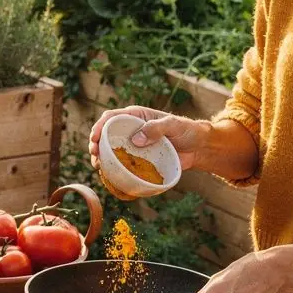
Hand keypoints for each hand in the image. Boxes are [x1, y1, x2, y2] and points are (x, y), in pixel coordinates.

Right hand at [89, 105, 209, 174]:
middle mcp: (131, 130)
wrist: (198, 148)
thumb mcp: (173, 125)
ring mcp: (134, 146)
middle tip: (94, 153)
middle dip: (95, 142)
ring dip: (101, 157)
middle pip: (106, 134)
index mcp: (137, 116)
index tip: (95, 137)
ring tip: (97, 165)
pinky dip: (113, 169)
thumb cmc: (187, 131)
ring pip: (110, 150)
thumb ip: (156, 128)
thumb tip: (135, 140)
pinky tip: (108, 175)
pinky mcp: (139, 159)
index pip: (112, 117)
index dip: (100, 125)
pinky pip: (122, 163)